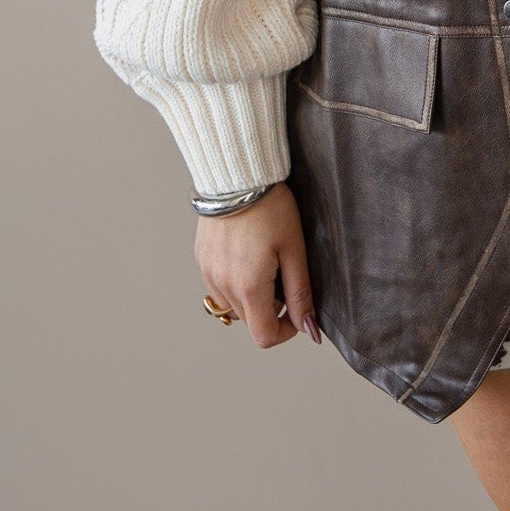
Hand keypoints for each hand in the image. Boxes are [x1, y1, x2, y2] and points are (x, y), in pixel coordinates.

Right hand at [194, 182, 321, 348]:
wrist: (238, 174)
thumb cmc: (271, 207)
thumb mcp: (294, 248)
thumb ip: (300, 293)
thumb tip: (308, 329)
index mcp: (249, 287)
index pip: (263, 336)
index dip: (285, 331)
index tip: (297, 309)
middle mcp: (223, 286)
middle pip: (250, 320)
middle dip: (272, 307)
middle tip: (284, 272)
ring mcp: (208, 273)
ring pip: (234, 305)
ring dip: (252, 296)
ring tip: (265, 260)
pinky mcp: (201, 260)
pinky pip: (219, 287)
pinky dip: (235, 282)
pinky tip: (247, 254)